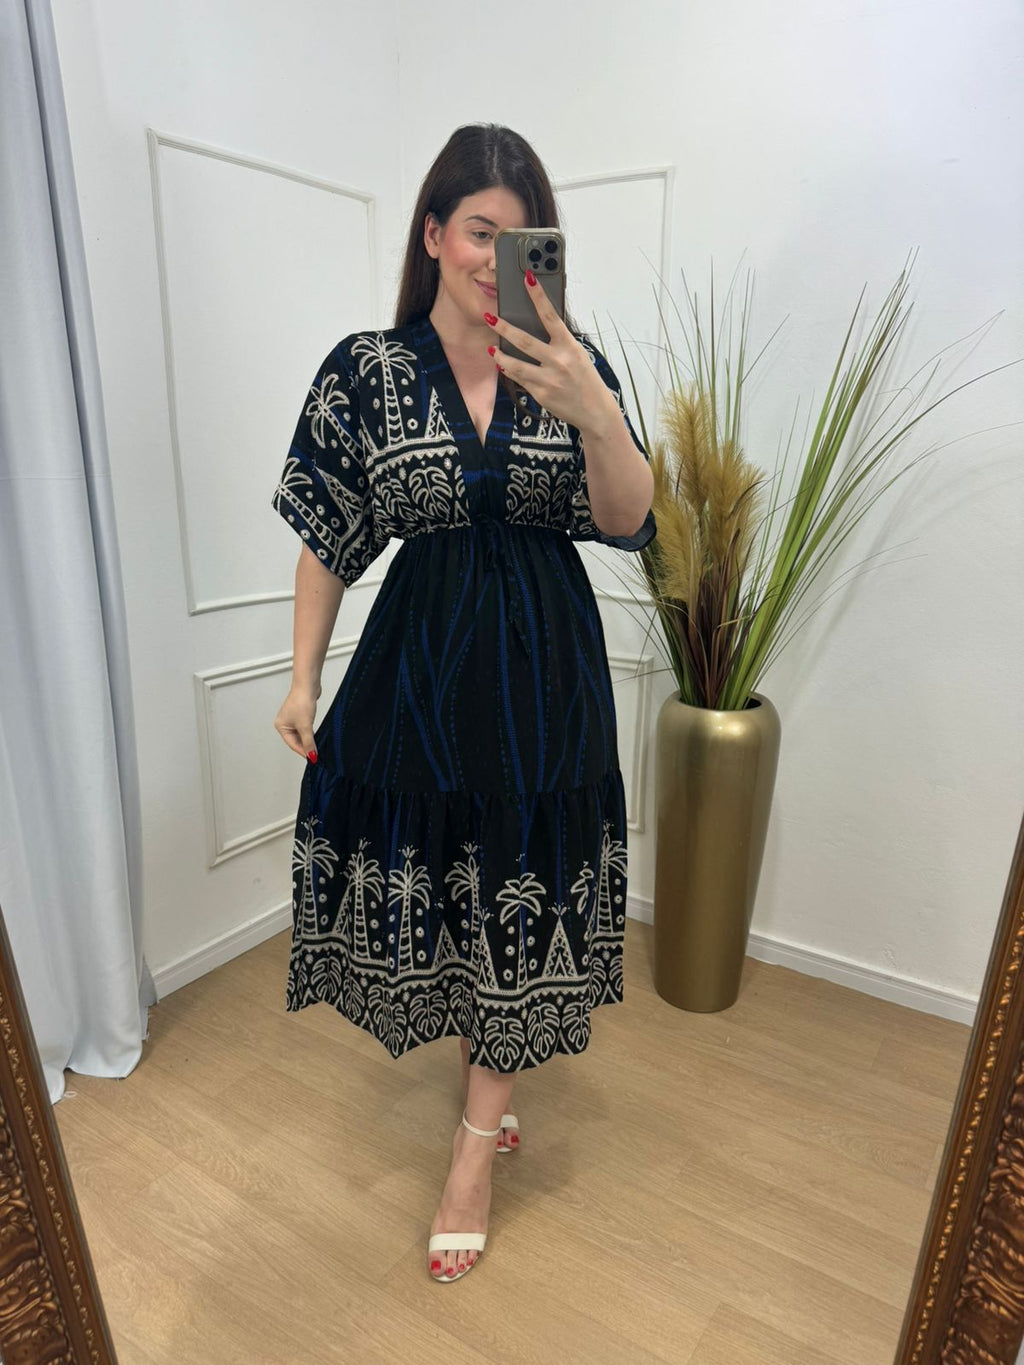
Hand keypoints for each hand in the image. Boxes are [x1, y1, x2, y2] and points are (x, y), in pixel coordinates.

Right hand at [274, 682, 320, 760]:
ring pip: (301, 734)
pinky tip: (317, 737)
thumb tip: (311, 755)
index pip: (292, 744)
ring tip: (317, 748)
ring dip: (308, 740)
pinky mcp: (301, 713)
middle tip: (316, 755)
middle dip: (306, 747)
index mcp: (281, 726)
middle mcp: (285, 722)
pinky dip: (310, 733)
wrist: (308, 685)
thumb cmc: (302, 701)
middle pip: (296, 740)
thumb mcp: (305, 726)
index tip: (312, 759)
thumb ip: (308, 742)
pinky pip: (305, 727)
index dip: (303, 752)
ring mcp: (293, 718)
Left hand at [485, 273, 620, 434]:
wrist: (595, 411)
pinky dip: (509, 370)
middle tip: (490, 317)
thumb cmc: (585, 379)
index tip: (528, 279)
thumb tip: (538, 326)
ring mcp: (548, 379)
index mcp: (569, 346)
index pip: (550, 316)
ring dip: (500, 354)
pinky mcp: (541, 393)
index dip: (538, 296)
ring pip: (516, 364)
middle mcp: (558, 361)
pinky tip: (502, 364)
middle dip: (504, 328)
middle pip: (524, 340)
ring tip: (492, 347)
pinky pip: (519, 379)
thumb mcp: (578, 355)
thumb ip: (559, 342)